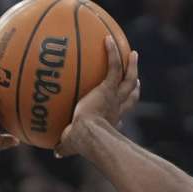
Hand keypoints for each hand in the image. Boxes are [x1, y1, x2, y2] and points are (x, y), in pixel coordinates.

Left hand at [54, 37, 138, 157]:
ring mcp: (115, 97)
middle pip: (130, 95)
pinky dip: (113, 53)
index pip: (120, 114)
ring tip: (133, 54)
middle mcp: (117, 108)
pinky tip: (107, 39)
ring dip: (132, 66)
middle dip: (134, 86)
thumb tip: (56, 153)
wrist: (88, 134)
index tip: (123, 105)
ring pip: (129, 79)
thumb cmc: (80, 143)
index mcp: (110, 120)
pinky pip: (113, 67)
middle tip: (136, 79)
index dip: (123, 108)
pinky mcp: (109, 88)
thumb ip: (65, 146)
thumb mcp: (71, 145)